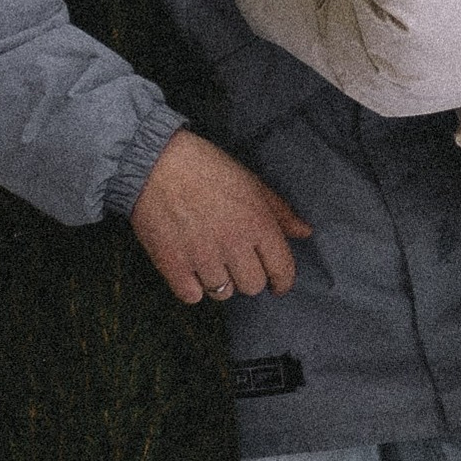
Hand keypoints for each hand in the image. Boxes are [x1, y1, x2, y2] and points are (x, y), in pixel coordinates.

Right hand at [130, 128, 309, 305]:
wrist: (155, 164)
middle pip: (253, 286)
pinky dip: (193, 288)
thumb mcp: (251, 183)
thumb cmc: (206, 168)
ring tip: (211, 260)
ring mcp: (202, 257)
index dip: (283, 282)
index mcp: (258, 223)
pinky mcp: (173, 265)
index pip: (282, 269)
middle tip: (238, 263)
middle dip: (249, 277)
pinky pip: (192, 296)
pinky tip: (191, 269)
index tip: (278, 285)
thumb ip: (280, 212)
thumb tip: (305, 232)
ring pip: (223, 293)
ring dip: (220, 281)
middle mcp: (234, 244)